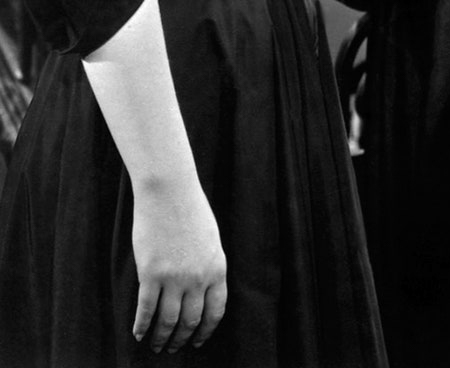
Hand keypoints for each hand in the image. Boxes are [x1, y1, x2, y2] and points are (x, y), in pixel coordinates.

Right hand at [130, 181, 226, 352]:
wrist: (170, 193)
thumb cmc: (191, 212)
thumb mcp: (211, 241)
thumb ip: (208, 267)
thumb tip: (201, 292)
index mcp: (217, 269)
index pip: (215, 311)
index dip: (205, 331)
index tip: (197, 342)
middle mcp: (198, 278)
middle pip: (190, 320)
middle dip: (182, 339)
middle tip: (173, 349)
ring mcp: (174, 278)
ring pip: (168, 321)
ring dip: (161, 338)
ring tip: (156, 347)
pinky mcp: (150, 274)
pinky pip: (146, 309)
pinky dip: (141, 326)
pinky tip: (138, 334)